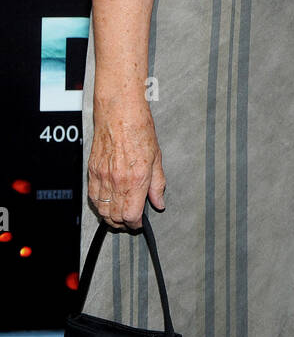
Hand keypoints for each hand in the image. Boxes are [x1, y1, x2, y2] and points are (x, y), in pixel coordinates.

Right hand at [88, 103, 165, 229]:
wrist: (119, 112)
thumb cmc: (139, 130)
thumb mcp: (157, 158)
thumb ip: (157, 184)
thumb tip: (159, 202)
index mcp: (136, 180)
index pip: (131, 215)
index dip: (136, 224)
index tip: (140, 223)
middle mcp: (117, 181)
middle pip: (115, 216)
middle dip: (123, 223)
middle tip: (130, 221)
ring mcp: (102, 177)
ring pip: (102, 209)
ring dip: (110, 216)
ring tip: (119, 215)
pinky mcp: (92, 171)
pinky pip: (93, 196)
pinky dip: (99, 204)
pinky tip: (107, 203)